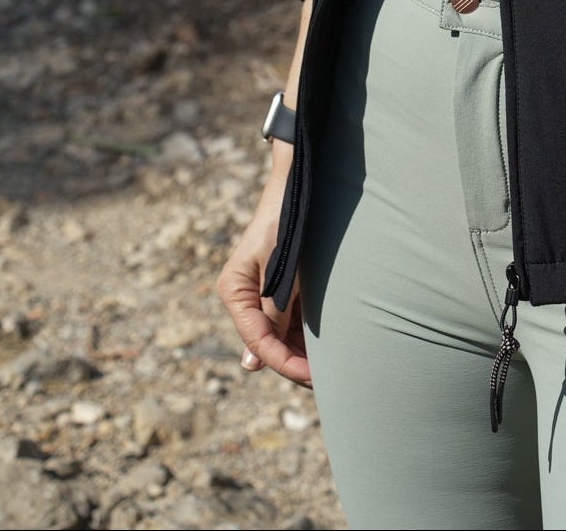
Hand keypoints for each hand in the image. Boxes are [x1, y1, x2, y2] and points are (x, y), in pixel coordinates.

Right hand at [216, 172, 311, 388]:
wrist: (297, 184)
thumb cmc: (285, 222)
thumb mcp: (280, 271)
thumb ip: (272, 314)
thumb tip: (252, 366)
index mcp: (234, 291)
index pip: (259, 342)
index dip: (285, 363)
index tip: (313, 378)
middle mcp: (244, 295)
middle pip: (269, 342)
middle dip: (295, 361)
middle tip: (327, 380)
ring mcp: (262, 292)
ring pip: (282, 333)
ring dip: (303, 349)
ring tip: (331, 366)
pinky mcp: (280, 286)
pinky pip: (291, 318)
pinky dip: (307, 331)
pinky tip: (327, 344)